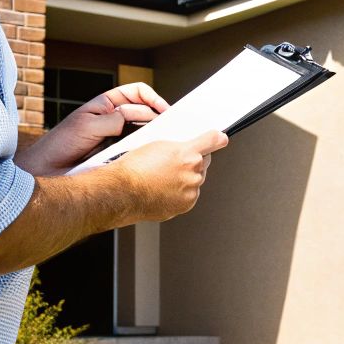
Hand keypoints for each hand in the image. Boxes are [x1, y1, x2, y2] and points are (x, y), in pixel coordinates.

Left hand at [14, 83, 170, 175]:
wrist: (46, 170)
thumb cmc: (60, 144)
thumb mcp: (87, 126)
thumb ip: (113, 119)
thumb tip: (138, 116)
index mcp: (105, 104)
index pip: (137, 93)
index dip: (153, 98)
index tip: (164, 110)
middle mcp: (113, 118)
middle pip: (144, 111)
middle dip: (159, 116)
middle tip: (172, 128)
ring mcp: (116, 137)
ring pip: (143, 130)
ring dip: (155, 134)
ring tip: (165, 141)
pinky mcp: (116, 154)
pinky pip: (137, 148)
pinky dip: (146, 149)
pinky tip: (152, 155)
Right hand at [112, 128, 228, 221]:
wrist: (122, 192)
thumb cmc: (133, 169)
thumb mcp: (156, 145)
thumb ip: (178, 146)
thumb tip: (186, 148)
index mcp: (187, 154)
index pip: (213, 141)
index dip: (217, 139)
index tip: (221, 139)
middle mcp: (193, 172)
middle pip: (203, 162)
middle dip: (193, 161)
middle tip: (174, 163)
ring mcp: (191, 190)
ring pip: (196, 179)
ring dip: (186, 178)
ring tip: (164, 178)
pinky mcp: (186, 204)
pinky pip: (189, 195)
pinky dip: (181, 193)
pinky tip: (164, 189)